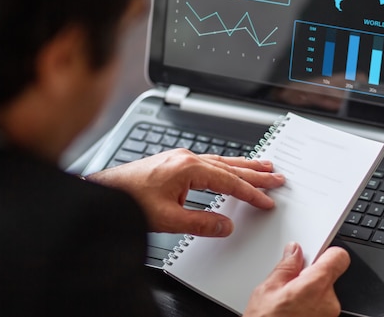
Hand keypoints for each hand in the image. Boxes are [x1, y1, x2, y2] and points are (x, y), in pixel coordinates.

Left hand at [87, 148, 284, 235]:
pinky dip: (225, 165)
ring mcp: (179, 158)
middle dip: (255, 172)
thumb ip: (200, 222)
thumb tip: (224, 225)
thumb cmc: (129, 200)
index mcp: (187, 168)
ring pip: (220, 161)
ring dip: (243, 165)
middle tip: (277, 176)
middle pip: (229, 166)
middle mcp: (186, 158)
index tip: (266, 200)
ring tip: (263, 166)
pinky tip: (230, 168)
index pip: (228, 180)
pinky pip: (208, 161)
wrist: (106, 191)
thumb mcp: (167, 218)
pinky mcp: (174, 162)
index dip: (250, 192)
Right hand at [243, 244, 349, 316]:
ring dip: (310, 295)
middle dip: (311, 277)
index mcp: (315, 286)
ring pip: (324, 295)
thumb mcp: (267, 289)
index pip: (338, 257)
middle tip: (290, 284)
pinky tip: (293, 313)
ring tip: (288, 304)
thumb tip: (294, 252)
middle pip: (328, 277)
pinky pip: (321, 309)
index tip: (318, 252)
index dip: (328, 252)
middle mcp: (329, 303)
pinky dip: (310, 309)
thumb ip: (285, 267)